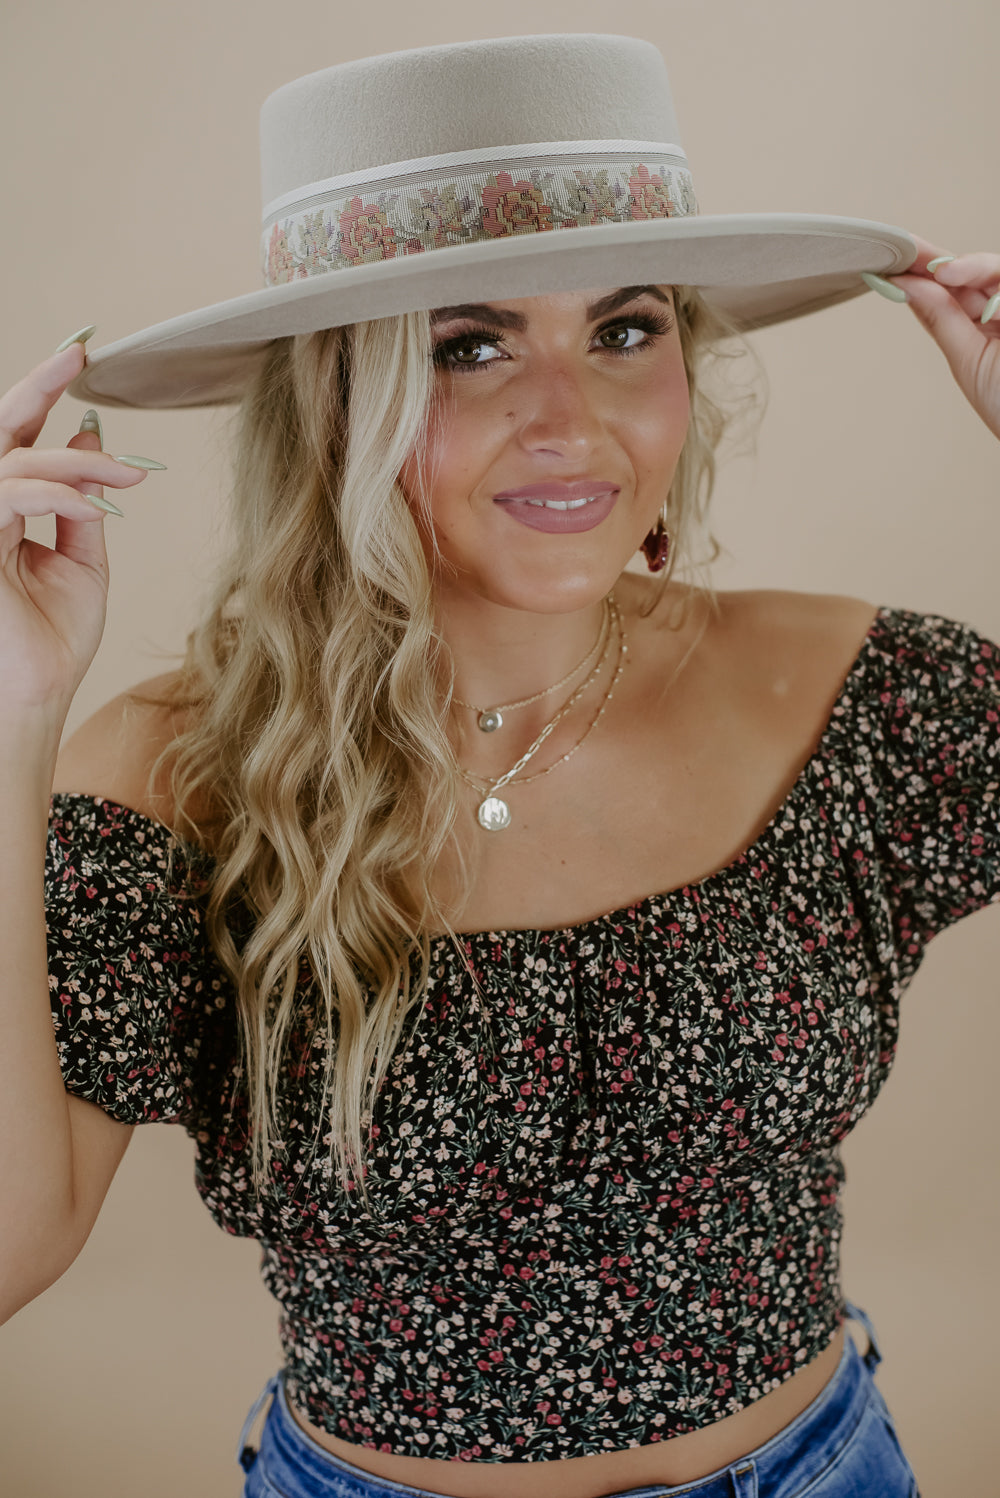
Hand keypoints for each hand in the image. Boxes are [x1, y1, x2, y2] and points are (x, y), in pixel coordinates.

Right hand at [0, 342, 149, 723]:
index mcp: (6, 509)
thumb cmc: (53, 641)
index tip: (81, 360)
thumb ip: (83, 505)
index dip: (42, 395)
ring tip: (127, 476)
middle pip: (0, 430)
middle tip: (77, 354)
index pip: (19, 439)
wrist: (38, 693)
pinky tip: (91, 506)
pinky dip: (54, 495)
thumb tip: (93, 442)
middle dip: (36, 385)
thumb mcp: (83, 563)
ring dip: (75, 462)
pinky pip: (8, 496)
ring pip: (14, 462)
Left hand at [885, 235, 999, 439]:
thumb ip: (942, 318)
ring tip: (944, 272)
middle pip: (973, 272)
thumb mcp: (968, 359)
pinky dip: (994, 283)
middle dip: (939, 260)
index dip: (923, 273)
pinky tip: (974, 287)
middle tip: (909, 252)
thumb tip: (906, 285)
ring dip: (971, 266)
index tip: (892, 260)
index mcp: (983, 326)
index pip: (950, 291)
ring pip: (997, 271)